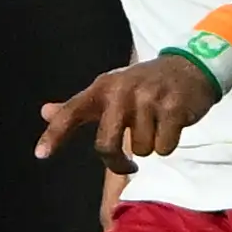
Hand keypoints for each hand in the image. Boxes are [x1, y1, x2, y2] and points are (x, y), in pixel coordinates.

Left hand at [37, 53, 218, 173]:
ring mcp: (149, 98)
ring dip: (150, 144)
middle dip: (117, 162)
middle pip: (106, 145)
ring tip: (157, 125)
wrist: (190, 67)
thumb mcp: (109, 90)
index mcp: (103, 88)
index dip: (55, 134)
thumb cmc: (144, 86)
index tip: (41, 154)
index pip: (72, 111)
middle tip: (128, 164)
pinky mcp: (174, 108)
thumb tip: (45, 112)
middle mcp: (122, 91)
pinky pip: (164, 148)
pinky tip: (171, 124)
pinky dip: (168, 143)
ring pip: (141, 150)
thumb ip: (78, 106)